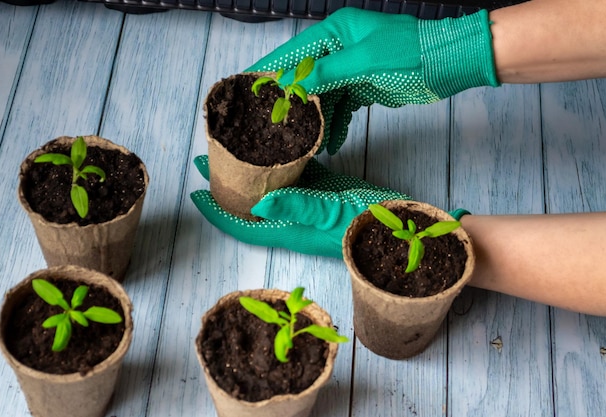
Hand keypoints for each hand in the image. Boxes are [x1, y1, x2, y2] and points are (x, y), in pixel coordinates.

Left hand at [190, 155, 409, 257]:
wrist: (409, 225)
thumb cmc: (373, 225)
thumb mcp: (334, 215)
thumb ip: (298, 207)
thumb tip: (256, 202)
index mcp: (292, 228)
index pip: (244, 224)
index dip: (218, 212)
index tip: (196, 194)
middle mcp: (296, 218)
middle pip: (252, 203)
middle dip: (229, 183)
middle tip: (209, 157)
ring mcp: (312, 204)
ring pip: (273, 186)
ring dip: (252, 169)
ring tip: (236, 145)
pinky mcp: (328, 190)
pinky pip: (300, 175)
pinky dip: (286, 161)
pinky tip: (278, 142)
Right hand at [247, 7, 498, 153]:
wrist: (450, 62)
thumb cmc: (411, 53)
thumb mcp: (367, 61)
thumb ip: (329, 72)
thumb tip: (294, 84)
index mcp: (337, 32)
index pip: (294, 53)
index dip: (270, 69)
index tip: (246, 83)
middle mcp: (340, 48)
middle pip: (305, 77)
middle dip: (292, 101)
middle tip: (271, 121)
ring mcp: (351, 68)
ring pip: (323, 96)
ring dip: (316, 119)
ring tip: (304, 141)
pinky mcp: (363, 86)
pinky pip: (342, 107)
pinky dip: (337, 124)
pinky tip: (332, 142)